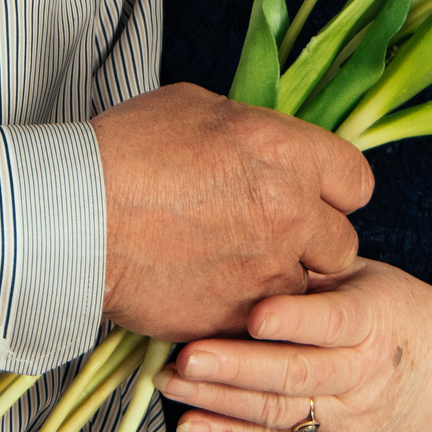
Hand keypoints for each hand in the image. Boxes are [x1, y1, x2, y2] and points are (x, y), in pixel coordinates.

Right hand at [91, 83, 372, 340]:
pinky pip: (260, 323)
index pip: (357, 182)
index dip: (335, 191)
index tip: (313, 195)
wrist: (74, 216)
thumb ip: (252, 132)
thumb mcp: (198, 108)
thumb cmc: (125, 151)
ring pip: (304, 290)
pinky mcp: (235, 318)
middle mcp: (290, 214)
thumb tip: (266, 147)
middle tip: (271, 236)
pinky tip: (205, 289)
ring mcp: (265, 273)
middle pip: (343, 245)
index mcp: (288, 153)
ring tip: (230, 265)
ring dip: (279, 282)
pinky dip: (240, 312)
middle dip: (313, 243)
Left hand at [157, 258, 431, 431]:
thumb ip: (316, 267)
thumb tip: (254, 234)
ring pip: (278, 411)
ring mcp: (345, 415)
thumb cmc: (398, 313)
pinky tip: (191, 423)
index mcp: (374, 320)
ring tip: (172, 380)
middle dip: (238, 366)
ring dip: (220, 399)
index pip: (334, 322)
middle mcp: (361, 373)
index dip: (294, 319)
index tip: (254, 313)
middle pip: (296, 373)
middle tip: (189, 354)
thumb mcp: (368, 277)